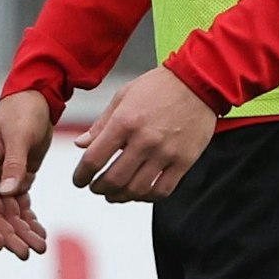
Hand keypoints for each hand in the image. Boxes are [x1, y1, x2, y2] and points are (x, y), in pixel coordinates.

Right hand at [0, 90, 54, 259]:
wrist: (37, 97)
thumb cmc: (22, 111)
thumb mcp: (19, 134)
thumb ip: (14, 162)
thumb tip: (9, 192)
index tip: (0, 243)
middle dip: (9, 235)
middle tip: (27, 253)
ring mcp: (2, 179)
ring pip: (9, 214)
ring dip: (22, 232)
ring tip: (39, 248)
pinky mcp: (18, 177)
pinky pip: (21, 205)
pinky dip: (30, 220)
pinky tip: (41, 234)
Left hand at [71, 66, 217, 203]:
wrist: (199, 80)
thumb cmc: (160, 86)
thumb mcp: (124, 95)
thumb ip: (101, 123)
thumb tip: (81, 144)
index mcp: (125, 121)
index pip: (93, 159)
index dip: (81, 175)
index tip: (79, 180)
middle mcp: (144, 140)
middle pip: (113, 180)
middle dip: (99, 188)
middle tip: (97, 187)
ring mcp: (165, 152)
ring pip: (136, 190)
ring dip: (120, 197)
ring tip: (115, 193)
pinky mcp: (184, 160)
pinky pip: (162, 191)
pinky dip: (147, 197)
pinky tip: (141, 192)